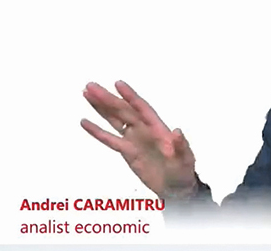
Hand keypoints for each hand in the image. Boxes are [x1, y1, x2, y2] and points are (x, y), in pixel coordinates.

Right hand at [81, 80, 197, 198]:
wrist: (175, 187)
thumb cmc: (183, 170)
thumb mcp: (185, 158)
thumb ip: (181, 145)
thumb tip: (177, 131)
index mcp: (158, 127)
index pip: (142, 108)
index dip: (130, 96)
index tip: (118, 83)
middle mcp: (144, 129)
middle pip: (123, 110)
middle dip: (108, 98)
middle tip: (91, 86)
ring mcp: (134, 138)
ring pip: (115, 119)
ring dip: (101, 108)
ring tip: (87, 94)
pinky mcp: (127, 151)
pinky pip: (110, 139)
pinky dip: (97, 131)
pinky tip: (85, 122)